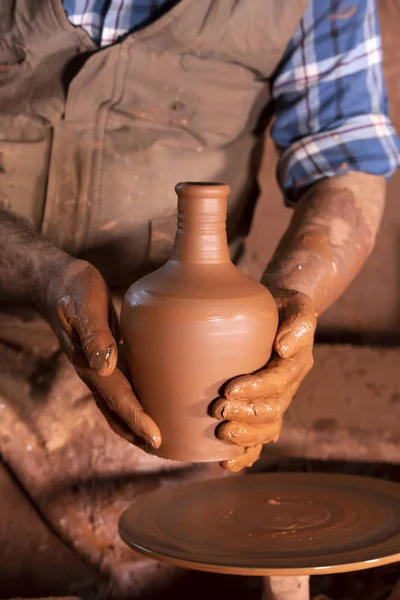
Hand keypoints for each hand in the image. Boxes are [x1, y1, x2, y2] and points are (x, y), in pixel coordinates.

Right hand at [37, 256, 160, 448]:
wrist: (58, 283)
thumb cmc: (75, 290)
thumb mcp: (84, 305)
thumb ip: (95, 334)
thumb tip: (106, 367)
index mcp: (88, 362)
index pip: (117, 397)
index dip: (136, 418)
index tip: (156, 437)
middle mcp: (93, 371)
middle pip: (116, 410)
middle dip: (138, 431)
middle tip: (164, 449)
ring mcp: (98, 368)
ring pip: (116, 404)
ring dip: (133, 423)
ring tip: (156, 439)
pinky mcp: (105, 359)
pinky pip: (119, 388)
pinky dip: (133, 402)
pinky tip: (151, 402)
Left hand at [213, 289, 315, 471]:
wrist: (280, 312)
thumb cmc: (283, 306)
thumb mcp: (297, 305)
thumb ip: (298, 323)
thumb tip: (284, 347)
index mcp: (294, 363)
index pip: (278, 381)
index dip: (256, 389)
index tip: (229, 390)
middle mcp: (287, 386)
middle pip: (272, 410)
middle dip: (246, 415)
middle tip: (219, 411)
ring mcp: (276, 400)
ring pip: (267, 429)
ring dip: (246, 437)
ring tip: (221, 435)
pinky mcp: (261, 408)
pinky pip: (259, 438)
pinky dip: (246, 454)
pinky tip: (226, 463)